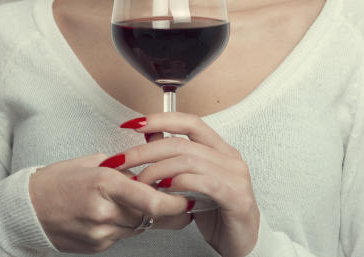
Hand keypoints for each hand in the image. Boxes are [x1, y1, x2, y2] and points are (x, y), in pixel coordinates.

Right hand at [29, 153, 191, 252]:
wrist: (27, 209)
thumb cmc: (57, 181)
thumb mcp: (93, 163)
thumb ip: (125, 167)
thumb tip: (154, 162)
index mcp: (104, 183)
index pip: (153, 201)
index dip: (177, 203)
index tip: (188, 197)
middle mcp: (104, 211)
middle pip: (150, 216)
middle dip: (165, 208)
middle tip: (177, 200)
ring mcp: (100, 232)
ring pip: (139, 227)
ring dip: (144, 216)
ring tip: (134, 201)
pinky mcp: (96, 246)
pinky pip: (122, 236)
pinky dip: (125, 224)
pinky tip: (114, 212)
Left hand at [113, 113, 259, 256]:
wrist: (242, 244)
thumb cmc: (217, 214)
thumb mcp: (191, 182)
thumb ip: (173, 158)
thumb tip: (149, 134)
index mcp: (219, 149)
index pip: (190, 122)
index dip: (161, 119)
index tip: (133, 124)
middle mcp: (229, 158)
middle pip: (182, 143)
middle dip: (145, 151)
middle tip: (121, 160)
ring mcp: (236, 176)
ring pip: (190, 161)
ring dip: (157, 170)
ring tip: (139, 181)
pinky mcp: (237, 197)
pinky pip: (205, 183)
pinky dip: (181, 183)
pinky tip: (164, 189)